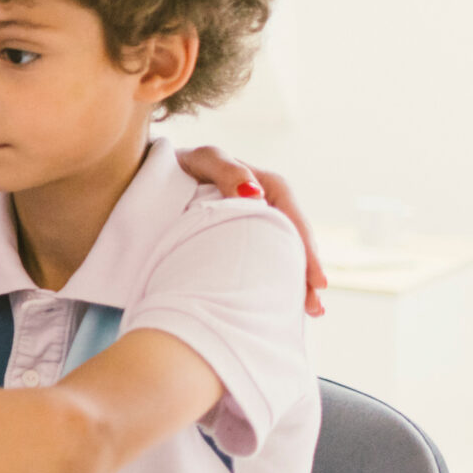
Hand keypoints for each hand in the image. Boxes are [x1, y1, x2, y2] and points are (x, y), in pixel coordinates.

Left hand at [175, 147, 326, 314]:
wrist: (156, 173)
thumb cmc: (181, 163)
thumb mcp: (204, 159)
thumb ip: (226, 170)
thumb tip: (254, 194)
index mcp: (268, 185)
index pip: (294, 221)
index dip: (307, 252)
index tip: (316, 282)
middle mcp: (269, 207)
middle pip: (294, 244)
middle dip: (306, 275)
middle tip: (314, 309)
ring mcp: (257, 225)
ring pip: (282, 256)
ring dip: (294, 284)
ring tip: (308, 313)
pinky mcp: (243, 239)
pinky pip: (263, 261)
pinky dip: (272, 281)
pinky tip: (278, 304)